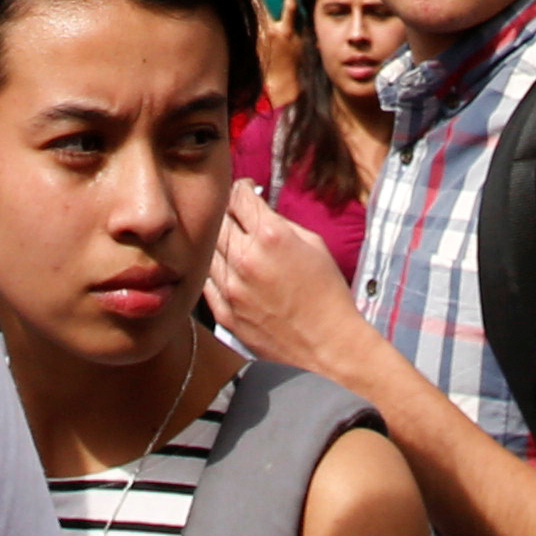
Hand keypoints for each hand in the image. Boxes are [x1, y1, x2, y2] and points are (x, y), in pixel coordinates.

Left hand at [207, 184, 370, 377]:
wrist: (328, 348)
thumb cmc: (328, 295)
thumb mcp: (313, 244)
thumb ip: (280, 223)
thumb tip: (258, 211)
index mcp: (270, 236)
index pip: (239, 196)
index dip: (242, 188)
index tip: (245, 192)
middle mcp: (245, 259)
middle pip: (218, 219)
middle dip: (229, 213)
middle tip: (239, 217)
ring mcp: (231, 288)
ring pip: (208, 250)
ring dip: (220, 243)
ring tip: (236, 247)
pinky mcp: (225, 313)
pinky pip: (206, 281)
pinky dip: (215, 272)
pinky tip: (231, 273)